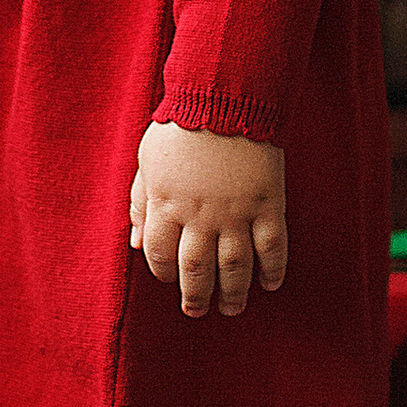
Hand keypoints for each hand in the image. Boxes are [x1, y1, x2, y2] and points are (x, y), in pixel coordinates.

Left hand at [129, 120, 286, 319]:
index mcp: (166, 204)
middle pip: (195, 270)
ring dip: (233, 294)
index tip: (170, 277)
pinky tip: (270, 284)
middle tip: (197, 309)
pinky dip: (273, 270)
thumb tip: (133, 243)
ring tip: (231, 308)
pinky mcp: (267, 204)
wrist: (226, 97)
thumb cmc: (181, 127)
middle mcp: (200, 215)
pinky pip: (273, 247)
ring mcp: (236, 212)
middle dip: (195, 297)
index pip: (158, 254)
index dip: (162, 271)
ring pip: (234, 267)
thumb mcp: (147, 161)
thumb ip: (139, 203)